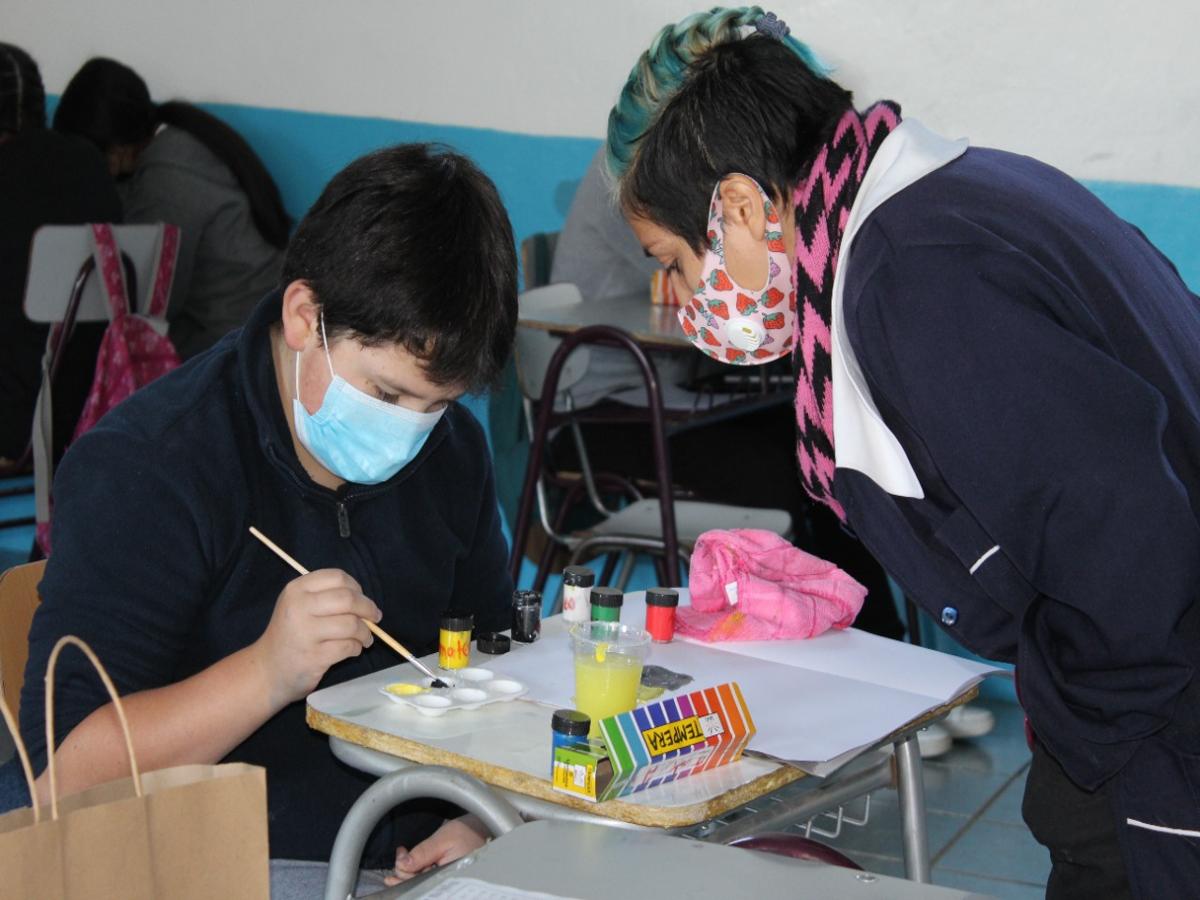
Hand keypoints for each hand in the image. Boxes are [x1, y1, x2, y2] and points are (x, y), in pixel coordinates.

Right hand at [252, 568, 380, 707]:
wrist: (267, 671)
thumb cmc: (290, 635)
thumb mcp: (299, 606)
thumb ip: (326, 597)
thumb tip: (366, 602)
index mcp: (296, 589)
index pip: (337, 577)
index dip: (356, 587)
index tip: (362, 599)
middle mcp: (298, 607)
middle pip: (348, 599)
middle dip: (368, 609)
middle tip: (375, 618)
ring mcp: (305, 632)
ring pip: (351, 624)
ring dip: (365, 633)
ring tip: (365, 639)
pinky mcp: (313, 656)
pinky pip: (348, 647)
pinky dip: (356, 648)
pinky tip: (353, 650)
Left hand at [384, 815, 488, 883]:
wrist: (482, 829)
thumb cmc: (467, 833)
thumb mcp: (443, 839)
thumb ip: (423, 853)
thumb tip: (402, 865)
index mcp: (448, 880)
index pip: (419, 884)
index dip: (405, 875)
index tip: (398, 861)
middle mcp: (447, 885)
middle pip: (418, 885)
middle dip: (405, 872)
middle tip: (402, 854)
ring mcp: (446, 882)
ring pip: (421, 882)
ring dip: (409, 870)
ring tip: (403, 855)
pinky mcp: (445, 878)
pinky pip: (426, 878)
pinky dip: (417, 870)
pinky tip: (410, 861)